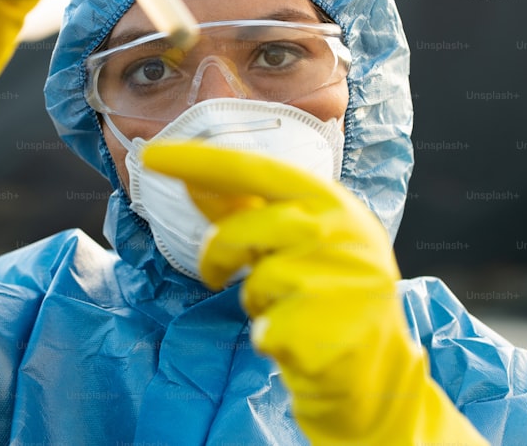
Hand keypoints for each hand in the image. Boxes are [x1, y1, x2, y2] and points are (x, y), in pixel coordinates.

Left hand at [142, 141, 488, 445]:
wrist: (375, 371)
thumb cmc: (326, 293)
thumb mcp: (298, 241)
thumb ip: (250, 211)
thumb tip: (192, 181)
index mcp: (333, 202)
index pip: (257, 169)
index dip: (202, 160)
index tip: (151, 155)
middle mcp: (344, 234)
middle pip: (244, 229)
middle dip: (218, 251)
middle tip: (213, 273)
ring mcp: (342, 284)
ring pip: (255, 283)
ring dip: (256, 301)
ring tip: (285, 308)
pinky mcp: (328, 334)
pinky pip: (264, 329)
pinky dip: (268, 337)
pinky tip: (298, 340)